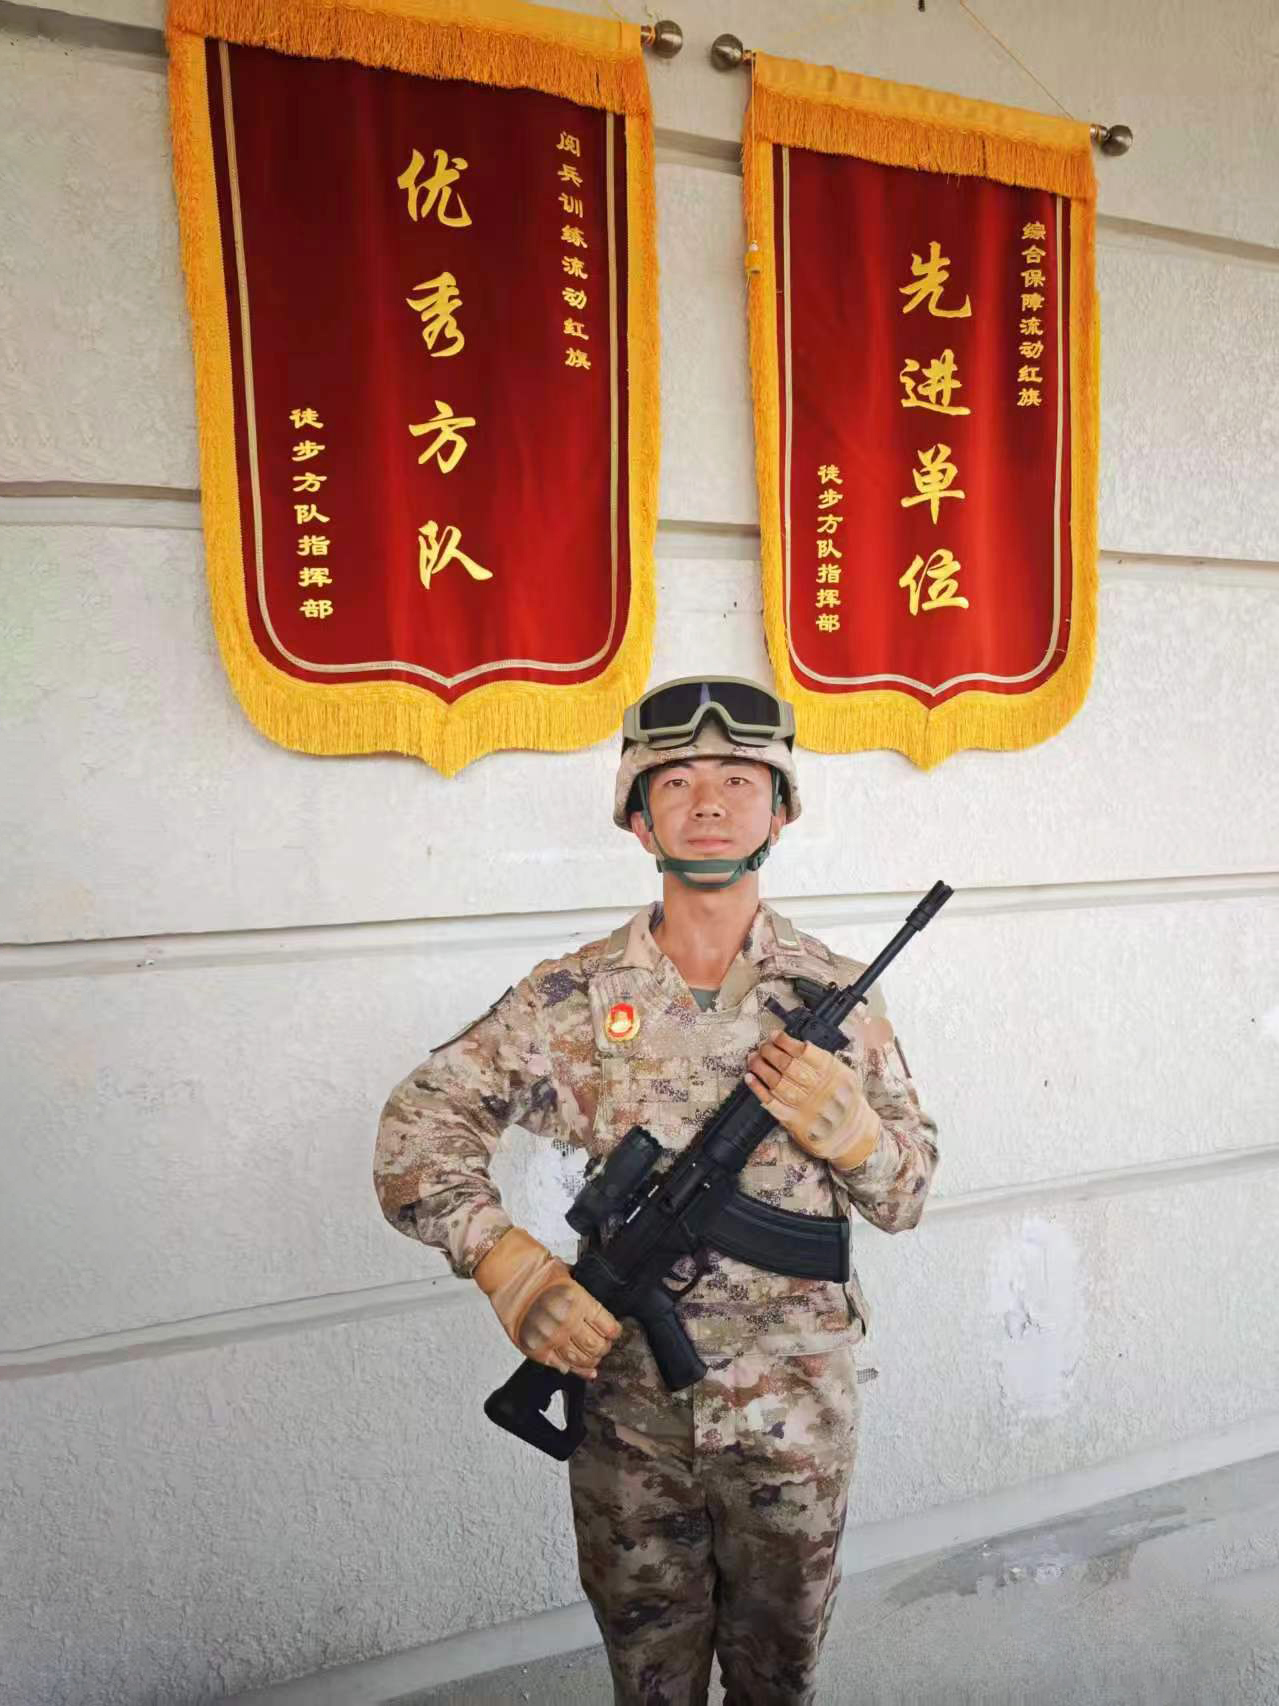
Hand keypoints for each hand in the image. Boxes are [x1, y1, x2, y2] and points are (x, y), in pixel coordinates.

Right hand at [519, 1274, 621, 1377]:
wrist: (506, 1271)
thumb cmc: (533, 1268)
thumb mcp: (569, 1274)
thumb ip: (581, 1294)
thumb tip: (592, 1308)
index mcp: (578, 1302)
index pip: (607, 1327)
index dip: (614, 1332)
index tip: (613, 1332)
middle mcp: (566, 1322)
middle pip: (596, 1347)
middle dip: (603, 1348)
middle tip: (603, 1345)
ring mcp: (550, 1337)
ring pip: (579, 1360)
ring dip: (588, 1362)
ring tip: (591, 1358)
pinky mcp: (534, 1348)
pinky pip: (557, 1365)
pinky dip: (568, 1367)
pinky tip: (572, 1366)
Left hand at [745, 1032, 880, 1170]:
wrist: (851, 1133)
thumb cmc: (844, 1099)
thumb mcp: (844, 1074)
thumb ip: (822, 1060)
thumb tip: (793, 1044)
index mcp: (833, 1074)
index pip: (805, 1053)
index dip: (785, 1042)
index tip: (774, 1036)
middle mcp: (820, 1090)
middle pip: (788, 1067)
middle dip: (770, 1052)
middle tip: (762, 1046)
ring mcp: (806, 1107)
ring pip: (778, 1083)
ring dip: (761, 1068)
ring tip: (753, 1058)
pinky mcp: (795, 1122)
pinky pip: (773, 1104)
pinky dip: (759, 1090)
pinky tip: (750, 1078)